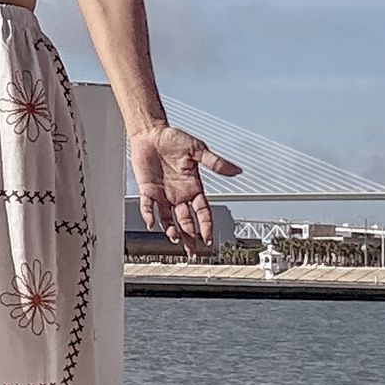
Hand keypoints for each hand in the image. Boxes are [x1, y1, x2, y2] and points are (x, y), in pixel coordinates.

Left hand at [128, 124, 241, 249]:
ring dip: (171, 230)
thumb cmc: (174, 139)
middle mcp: (179, 195)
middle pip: (187, 221)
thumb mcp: (198, 150)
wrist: (152, 133)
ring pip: (168, 219)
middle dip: (190, 237)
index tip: (208, 238)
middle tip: (193, 251)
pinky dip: (149, 215)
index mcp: (194, 187)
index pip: (203, 211)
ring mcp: (163, 194)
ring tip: (175, 238)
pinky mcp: (147, 190)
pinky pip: (148, 206)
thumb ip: (215, 162)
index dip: (206, 225)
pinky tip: (151, 223)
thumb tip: (236, 170)